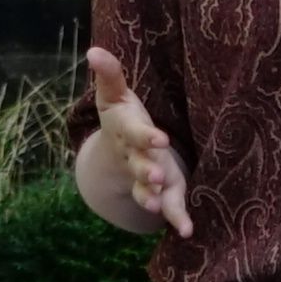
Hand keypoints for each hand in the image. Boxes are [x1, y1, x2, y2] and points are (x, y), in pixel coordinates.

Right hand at [81, 46, 195, 238]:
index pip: (137, 134)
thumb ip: (109, 74)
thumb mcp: (114, 95)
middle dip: (147, 172)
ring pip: (148, 190)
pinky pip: (168, 207)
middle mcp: (135, 157)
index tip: (160, 139)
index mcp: (127, 132)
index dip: (146, 137)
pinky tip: (186, 231)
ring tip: (156, 206)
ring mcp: (148, 177)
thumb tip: (94, 50)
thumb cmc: (122, 116)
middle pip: (140, 166)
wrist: (118, 151)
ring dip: (152, 198)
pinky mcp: (164, 191)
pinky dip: (176, 218)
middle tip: (157, 176)